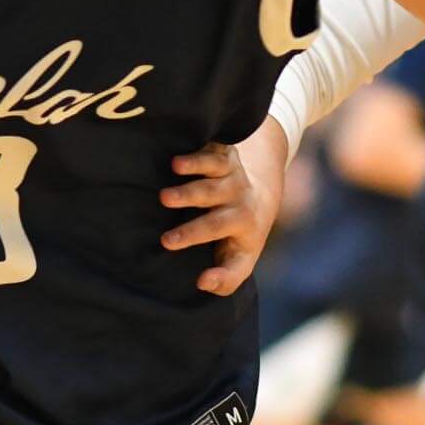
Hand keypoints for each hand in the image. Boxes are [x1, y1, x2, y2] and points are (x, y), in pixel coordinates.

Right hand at [159, 120, 288, 295]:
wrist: (260, 199)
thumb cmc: (239, 238)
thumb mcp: (240, 262)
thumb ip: (225, 280)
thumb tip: (203, 283)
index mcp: (243, 222)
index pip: (216, 228)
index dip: (192, 234)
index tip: (166, 242)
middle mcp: (238, 194)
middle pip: (213, 194)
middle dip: (189, 196)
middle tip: (163, 199)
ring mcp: (232, 171)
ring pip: (214, 166)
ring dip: (195, 164)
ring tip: (174, 166)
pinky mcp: (224, 152)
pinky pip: (213, 145)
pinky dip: (199, 143)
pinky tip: (180, 141)